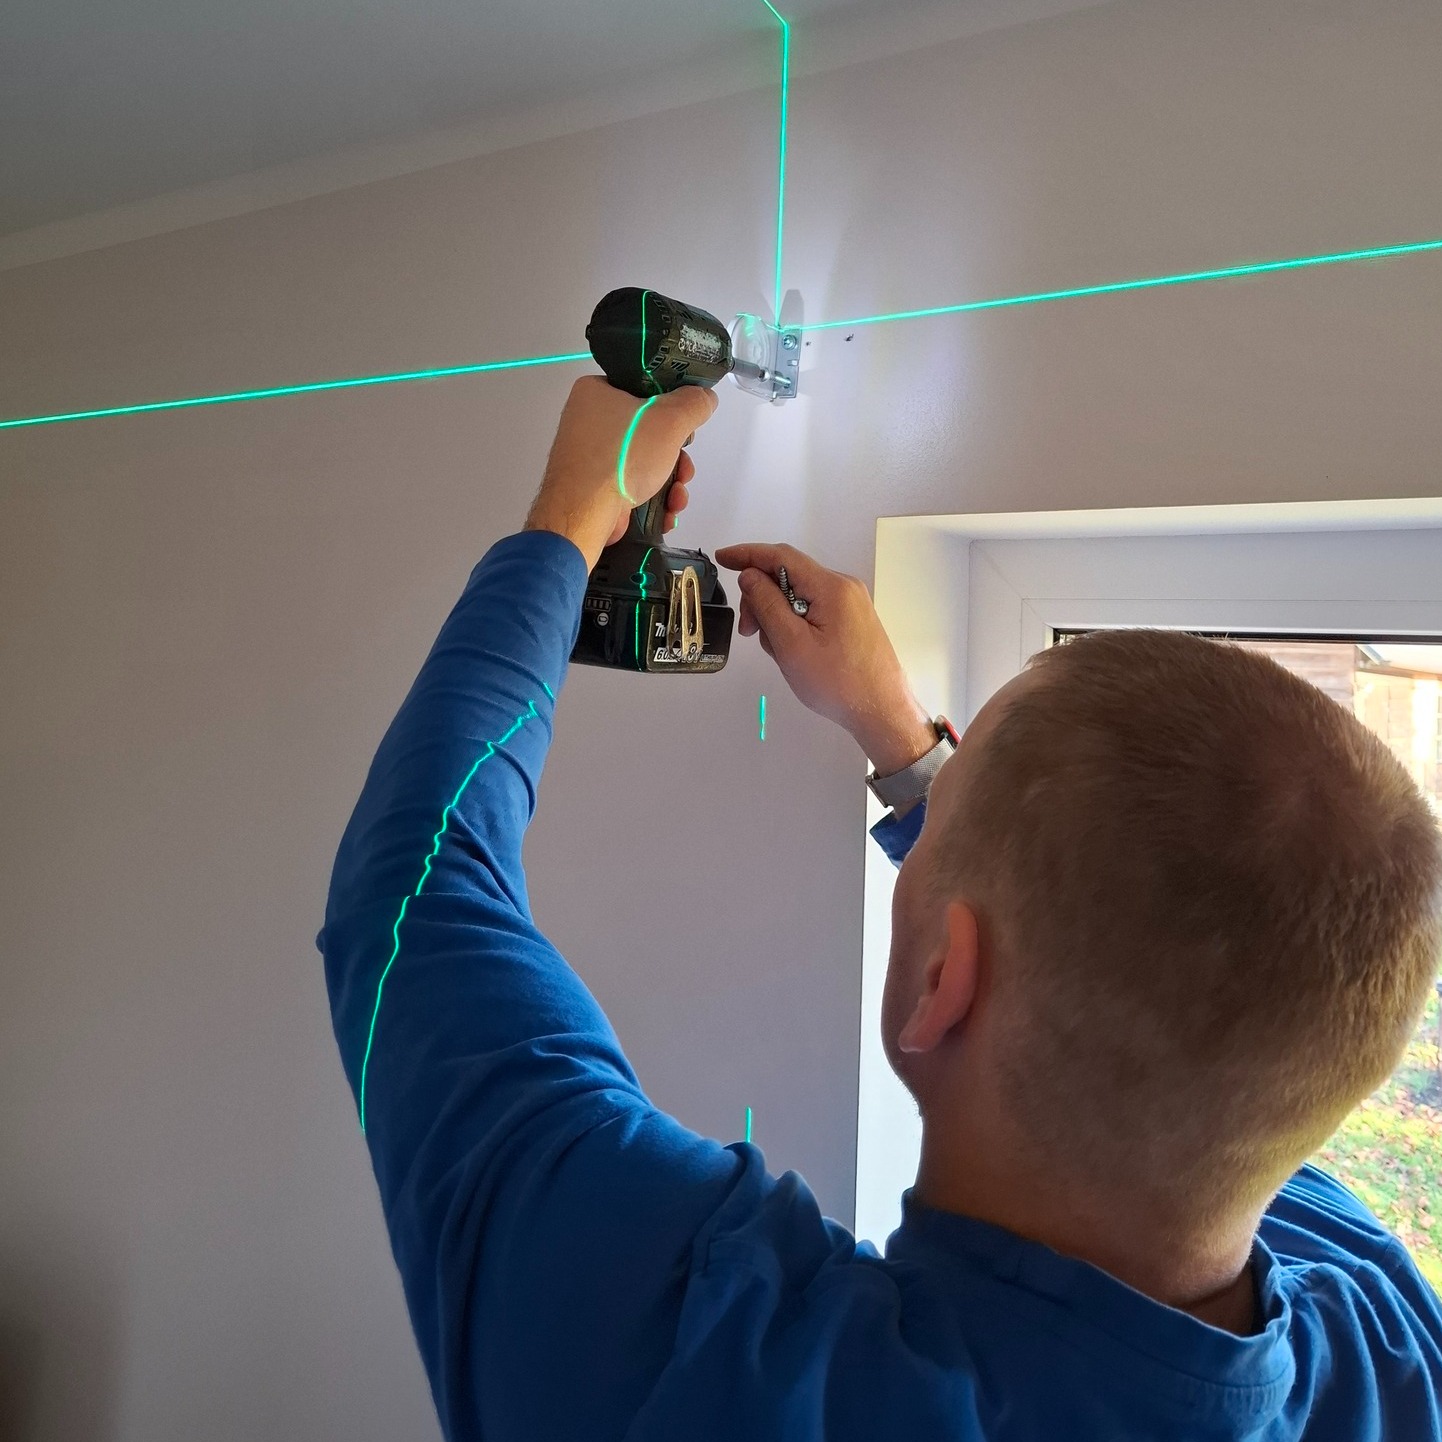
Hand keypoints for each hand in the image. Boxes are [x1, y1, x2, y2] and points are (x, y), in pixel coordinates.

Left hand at [524, 375, 718, 569]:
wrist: (584, 514)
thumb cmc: (621, 455)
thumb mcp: (669, 419)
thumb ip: (693, 404)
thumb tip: (705, 397)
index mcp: (595, 392)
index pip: (641, 389)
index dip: (669, 406)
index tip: (684, 425)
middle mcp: (589, 422)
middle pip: (649, 432)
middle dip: (676, 457)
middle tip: (684, 469)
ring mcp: (591, 459)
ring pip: (645, 463)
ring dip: (670, 483)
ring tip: (677, 498)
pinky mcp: (596, 489)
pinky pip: (632, 486)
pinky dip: (653, 500)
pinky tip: (667, 513)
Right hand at [713, 542, 934, 774]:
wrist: (882, 711)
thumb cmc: (836, 683)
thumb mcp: (791, 644)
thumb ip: (766, 604)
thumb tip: (749, 574)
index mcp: (831, 587)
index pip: (781, 556)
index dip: (748, 554)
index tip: (722, 559)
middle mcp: (844, 587)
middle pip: (789, 577)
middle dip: (761, 598)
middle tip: (748, 631)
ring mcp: (851, 604)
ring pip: (799, 597)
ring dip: (778, 617)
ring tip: (779, 652)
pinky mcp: (852, 621)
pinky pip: (813, 611)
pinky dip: (795, 625)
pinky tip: (794, 652)